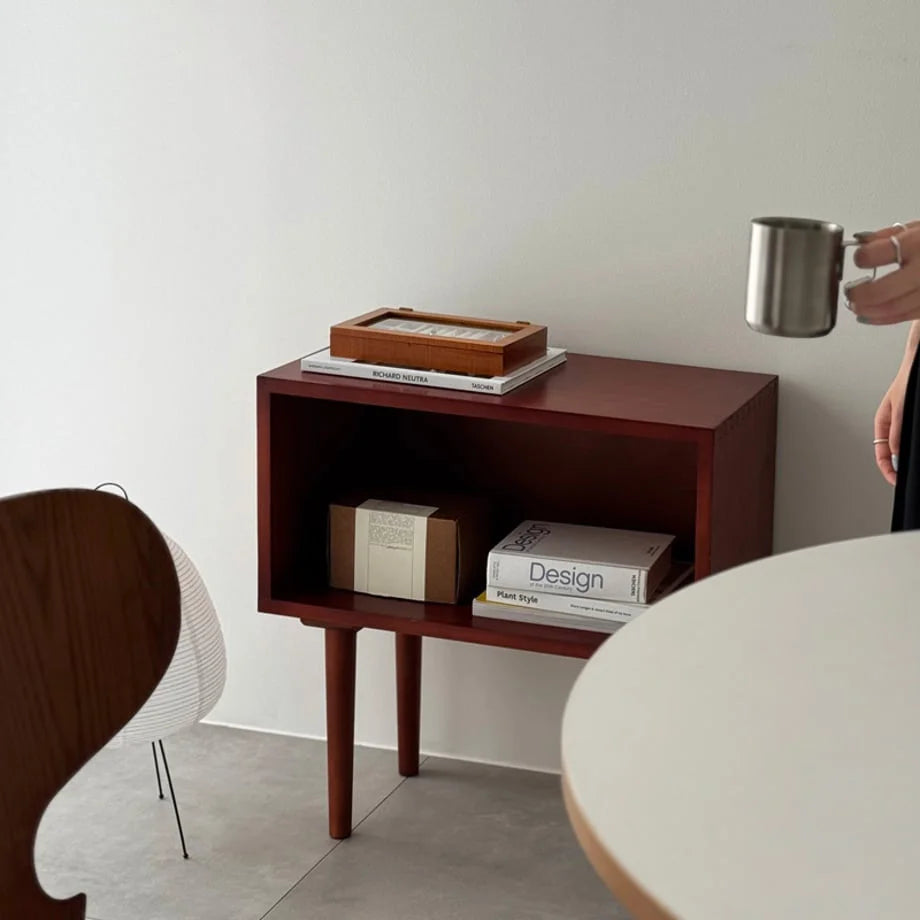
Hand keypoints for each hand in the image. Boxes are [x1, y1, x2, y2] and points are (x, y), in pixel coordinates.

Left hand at [848, 220, 919, 323]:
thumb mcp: (918, 227)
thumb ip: (888, 234)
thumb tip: (860, 242)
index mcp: (917, 244)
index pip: (875, 255)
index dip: (861, 258)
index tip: (859, 259)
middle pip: (880, 291)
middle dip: (858, 295)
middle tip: (850, 292)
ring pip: (891, 309)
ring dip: (867, 310)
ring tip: (855, 305)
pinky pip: (903, 316)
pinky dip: (881, 318)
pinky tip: (869, 315)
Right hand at [875, 370, 907, 484]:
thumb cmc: (908, 381)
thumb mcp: (900, 409)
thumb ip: (896, 432)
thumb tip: (895, 453)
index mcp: (883, 424)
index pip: (881, 454)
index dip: (887, 469)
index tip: (896, 480)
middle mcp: (893, 426)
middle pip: (892, 454)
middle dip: (898, 467)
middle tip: (905, 478)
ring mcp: (905, 425)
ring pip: (903, 448)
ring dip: (907, 458)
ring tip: (912, 467)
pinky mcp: (915, 422)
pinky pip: (913, 440)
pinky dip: (917, 449)